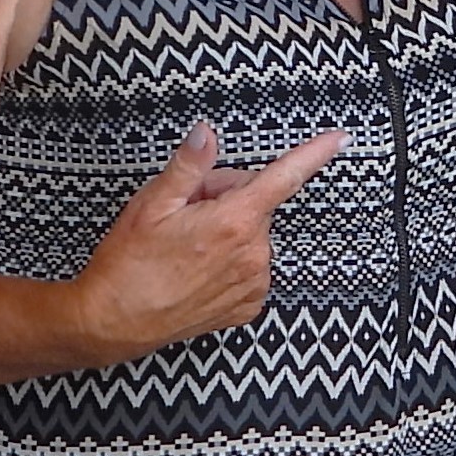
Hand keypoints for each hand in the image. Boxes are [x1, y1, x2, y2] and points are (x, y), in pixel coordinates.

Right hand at [67, 122, 345, 363]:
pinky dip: (229, 261)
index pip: (285, 177)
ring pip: (251, 235)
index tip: (339, 139)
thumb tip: (207, 134)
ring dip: (226, 232)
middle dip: (224, 199)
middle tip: (185, 215)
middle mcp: (253, 254)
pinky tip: (197, 269)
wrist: (116, 321)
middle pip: (254, 203)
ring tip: (185, 247)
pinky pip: (249, 266)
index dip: (315, 153)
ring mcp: (254, 283)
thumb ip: (189, 166)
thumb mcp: (151, 204)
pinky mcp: (248, 305)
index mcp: (234, 221)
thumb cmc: (129, 265)